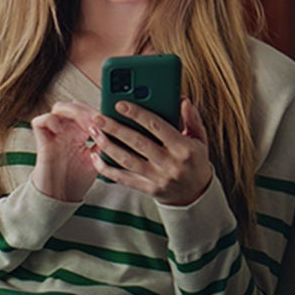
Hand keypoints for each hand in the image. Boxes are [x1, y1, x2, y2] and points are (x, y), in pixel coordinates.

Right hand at [30, 101, 99, 201]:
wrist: (61, 197)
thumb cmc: (78, 179)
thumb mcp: (98, 160)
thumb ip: (106, 144)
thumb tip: (122, 131)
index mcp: (81, 132)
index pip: (88, 111)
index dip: (98, 112)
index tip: (109, 119)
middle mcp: (67, 129)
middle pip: (75, 105)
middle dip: (88, 110)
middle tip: (98, 121)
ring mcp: (53, 133)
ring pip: (60, 107)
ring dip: (73, 112)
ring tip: (85, 126)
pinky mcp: (42, 140)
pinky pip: (41, 120)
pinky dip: (51, 120)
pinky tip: (62, 131)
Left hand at [89, 98, 212, 205]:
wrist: (197, 194)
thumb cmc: (196, 161)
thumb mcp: (200, 138)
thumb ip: (192, 118)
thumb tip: (182, 100)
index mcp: (183, 148)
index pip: (157, 126)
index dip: (137, 114)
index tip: (120, 104)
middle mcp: (170, 163)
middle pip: (137, 142)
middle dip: (115, 128)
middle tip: (98, 118)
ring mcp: (159, 178)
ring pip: (127, 160)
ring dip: (108, 146)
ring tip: (94, 133)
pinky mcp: (149, 189)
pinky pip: (124, 179)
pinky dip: (107, 169)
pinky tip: (96, 157)